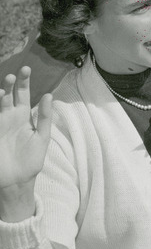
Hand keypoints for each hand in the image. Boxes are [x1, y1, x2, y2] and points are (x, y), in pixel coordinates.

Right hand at [0, 67, 52, 220]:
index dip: (24, 82)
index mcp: (23, 117)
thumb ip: (45, 117)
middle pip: (9, 95)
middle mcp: (9, 117)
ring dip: (0, 94)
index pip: (23, 95)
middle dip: (11, 84)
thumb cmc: (31, 159)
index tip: (26, 69)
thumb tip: (49, 95)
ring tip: (4, 85)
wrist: (17, 179)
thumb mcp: (42, 136)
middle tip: (14, 74)